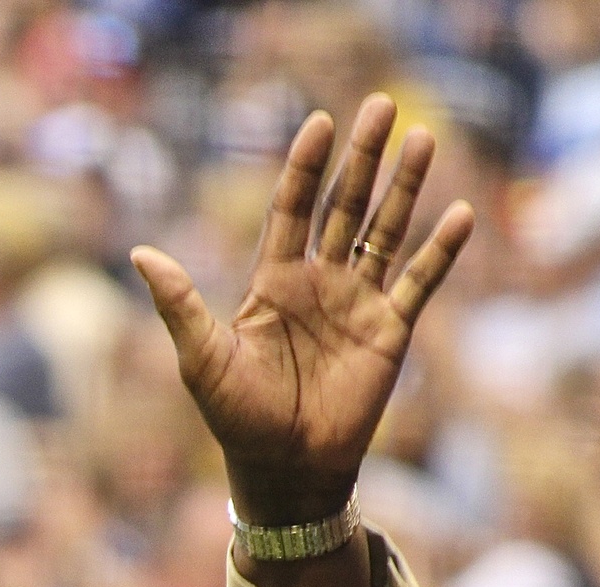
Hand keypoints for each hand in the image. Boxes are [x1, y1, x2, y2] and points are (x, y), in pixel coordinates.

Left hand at [130, 96, 474, 527]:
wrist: (284, 469)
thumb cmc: (236, 418)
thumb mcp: (202, 358)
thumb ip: (179, 304)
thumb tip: (140, 253)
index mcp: (273, 282)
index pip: (292, 208)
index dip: (306, 167)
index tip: (319, 122)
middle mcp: (318, 283)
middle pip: (345, 205)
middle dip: (363, 157)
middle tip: (384, 105)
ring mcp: (358, 303)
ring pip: (386, 231)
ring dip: (406, 187)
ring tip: (425, 137)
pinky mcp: (390, 332)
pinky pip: (419, 283)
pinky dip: (440, 251)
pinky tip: (459, 214)